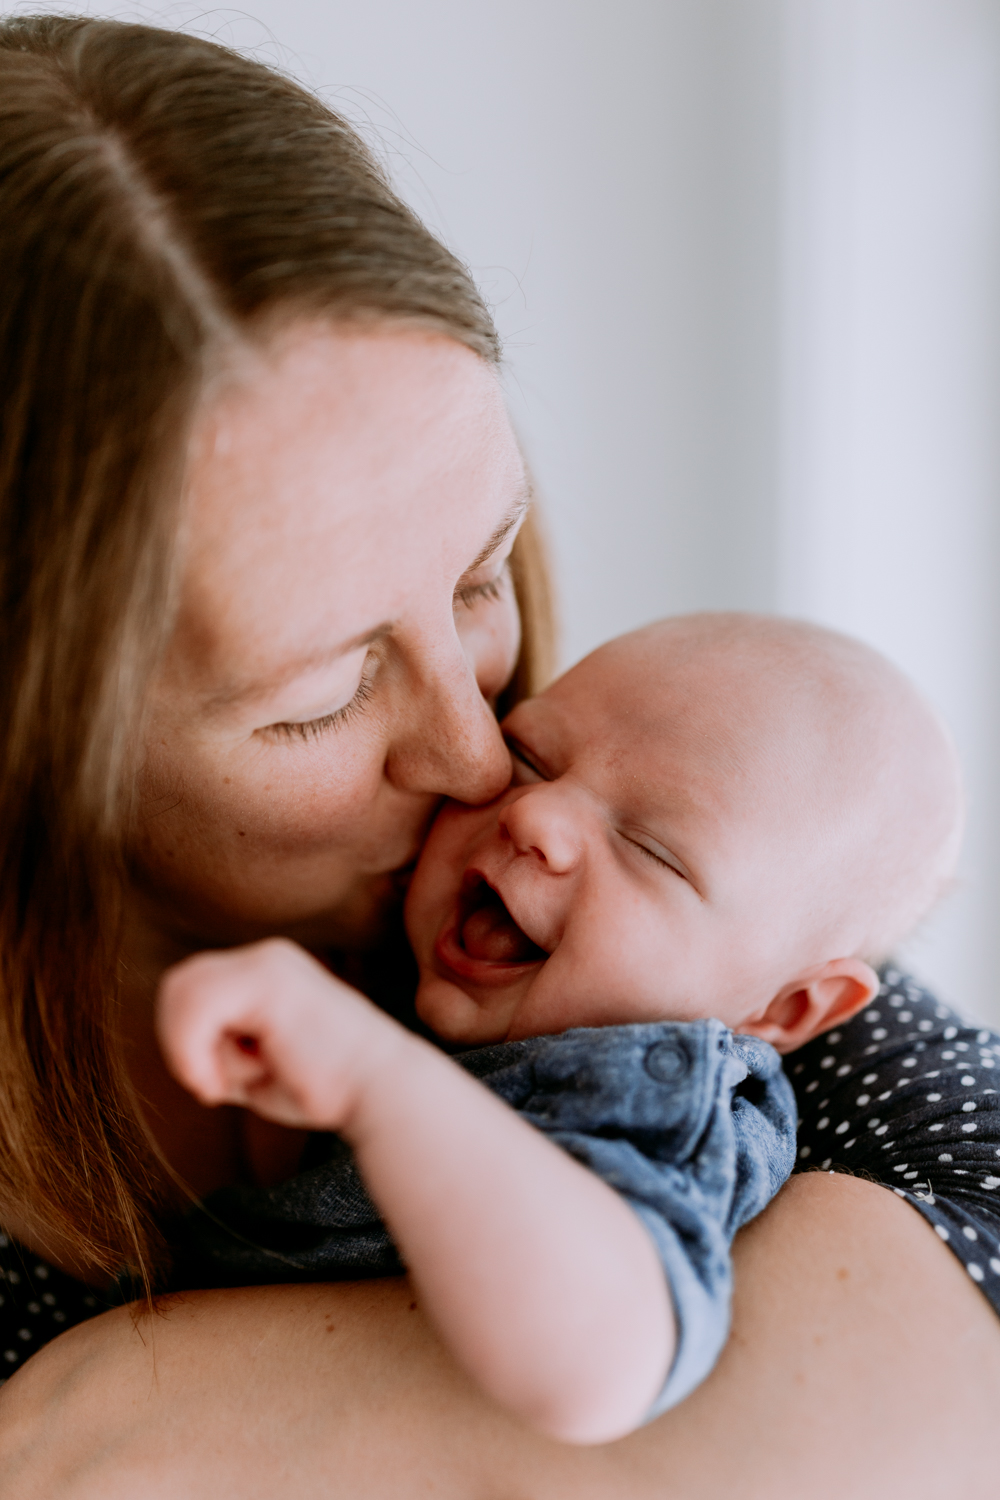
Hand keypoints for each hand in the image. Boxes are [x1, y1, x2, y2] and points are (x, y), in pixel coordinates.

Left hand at [156, 938, 407, 1131]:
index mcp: (265, 971)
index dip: (185, 1042)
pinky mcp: (268, 980)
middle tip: (213, 1089)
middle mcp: (265, 956)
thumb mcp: (253, 1062)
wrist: (380, 1091)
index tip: (214, 1088)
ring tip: (225, 1086)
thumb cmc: (324, 1088)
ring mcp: (267, 963)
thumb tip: (176, 1044)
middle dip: (182, 1043)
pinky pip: (197, 1007)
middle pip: (180, 983)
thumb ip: (217, 1045)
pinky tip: (224, 1085)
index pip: (192, 988)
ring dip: (190, 1051)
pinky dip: (194, 1052)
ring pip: (182, 992)